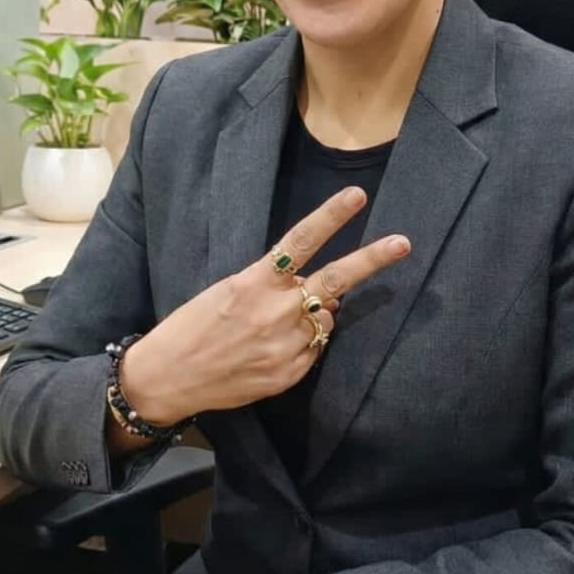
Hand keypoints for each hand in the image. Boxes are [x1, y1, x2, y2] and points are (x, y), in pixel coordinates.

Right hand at [122, 185, 410, 424]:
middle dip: (372, 260)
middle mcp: (276, 311)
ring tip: (273, 327)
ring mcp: (285, 345)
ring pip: (325, 319)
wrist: (170, 377)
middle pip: (335, 279)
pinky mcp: (289, 374)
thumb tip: (322, 293)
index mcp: (254, 282)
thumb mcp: (228, 291)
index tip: (356, 196)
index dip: (330, 217)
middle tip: (403, 243)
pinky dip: (303, 345)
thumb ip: (275, 287)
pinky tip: (271, 349)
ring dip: (314, 316)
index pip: (300, 242)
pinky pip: (314, 350)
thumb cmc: (193, 326)